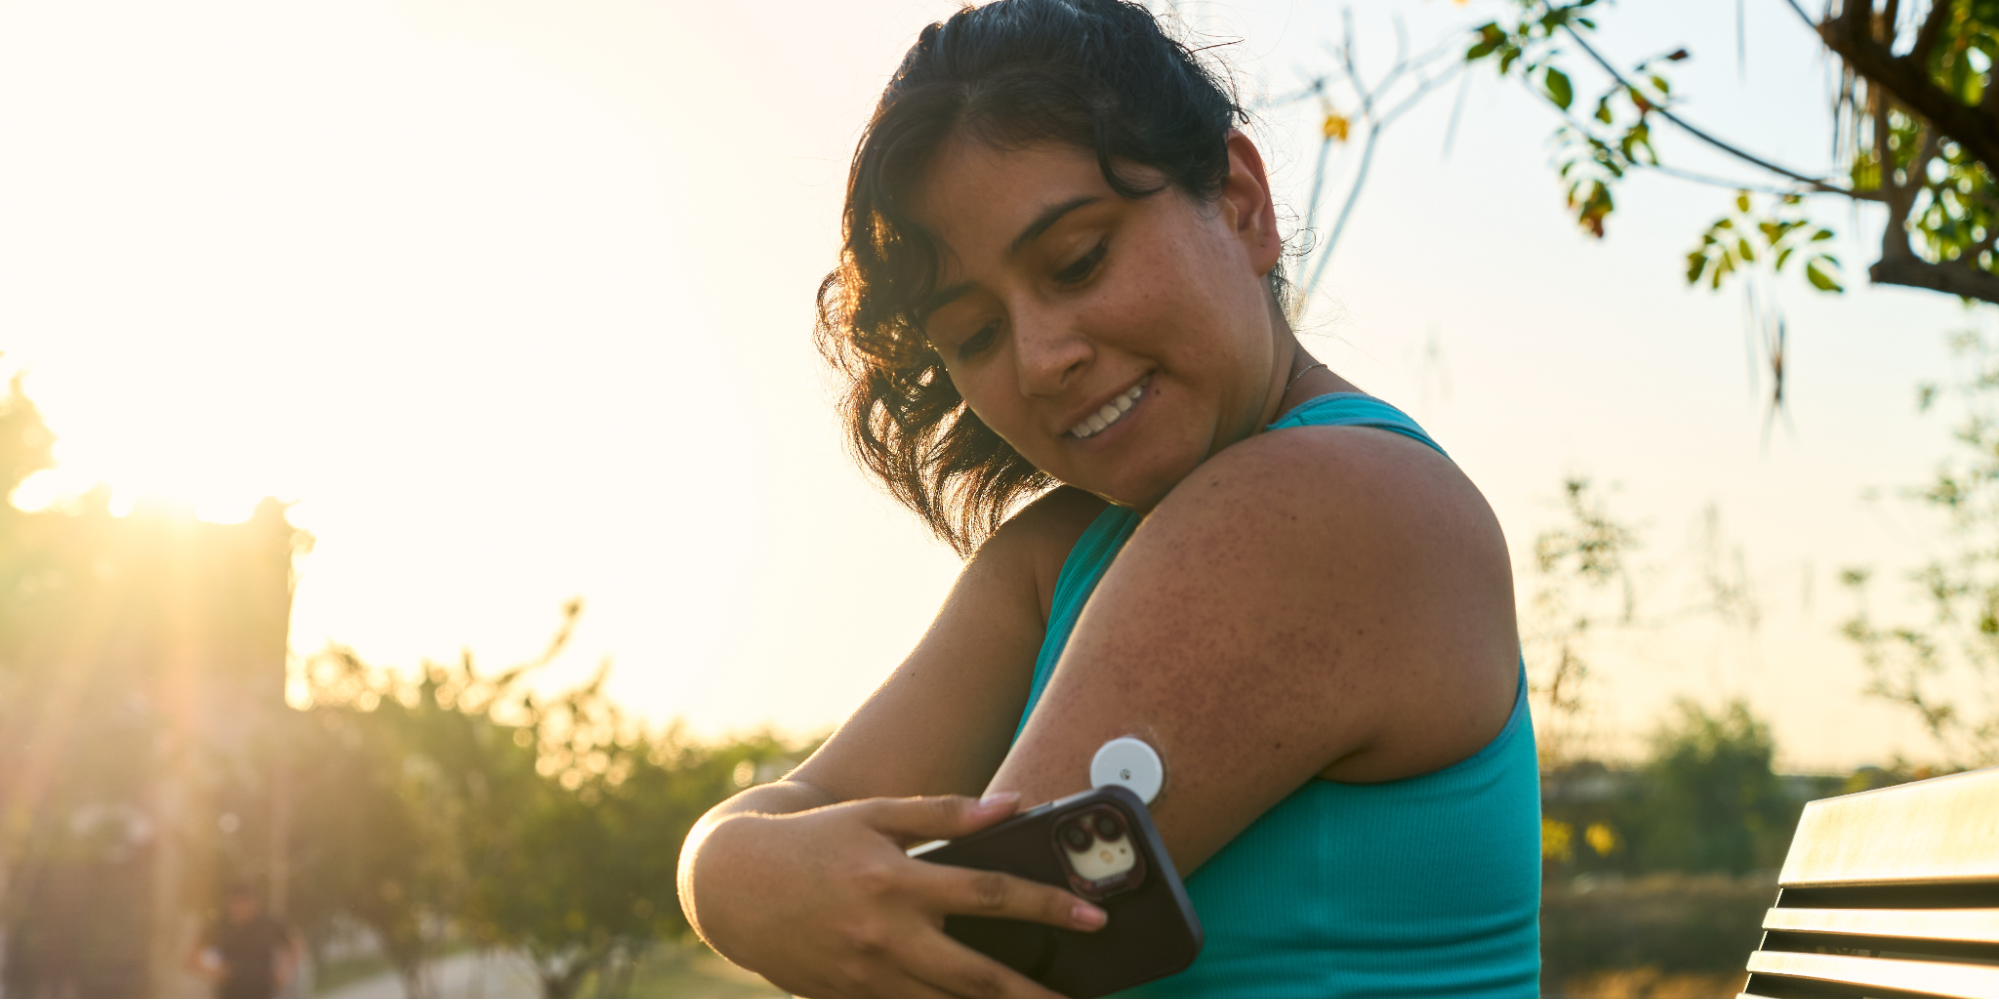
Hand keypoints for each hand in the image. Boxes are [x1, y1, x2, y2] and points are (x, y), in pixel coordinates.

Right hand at [688, 792, 1106, 997]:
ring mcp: (866, 976)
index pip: (991, 895)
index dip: (1048, 907)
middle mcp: (886, 936)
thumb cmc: (814, 840)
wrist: (733, 886)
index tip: (1094, 917)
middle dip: (1036, 995)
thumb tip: (1013, 805)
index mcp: (898, 881)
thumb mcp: (875, 813)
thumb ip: (945, 813)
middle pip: (978, 977)